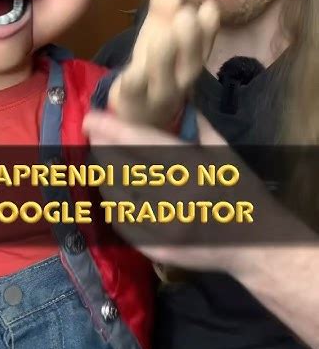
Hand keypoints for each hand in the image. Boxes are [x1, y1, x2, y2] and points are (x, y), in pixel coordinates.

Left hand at [82, 112, 309, 277]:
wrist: (258, 245)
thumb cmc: (243, 193)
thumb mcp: (227, 154)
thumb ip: (202, 126)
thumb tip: (184, 99)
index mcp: (192, 169)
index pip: (142, 143)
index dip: (112, 129)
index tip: (91, 118)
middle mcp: (174, 198)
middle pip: (123, 168)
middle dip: (102, 149)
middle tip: (94, 137)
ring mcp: (164, 227)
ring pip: (117, 197)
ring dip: (104, 176)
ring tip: (101, 162)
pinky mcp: (158, 248)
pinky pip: (123, 225)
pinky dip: (114, 206)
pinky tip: (113, 193)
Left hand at [108, 0, 218, 126]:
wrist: (141, 113)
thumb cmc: (155, 68)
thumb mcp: (159, 34)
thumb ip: (164, 10)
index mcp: (191, 59)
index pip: (205, 44)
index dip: (208, 28)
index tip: (208, 6)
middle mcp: (181, 79)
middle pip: (191, 64)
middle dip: (190, 41)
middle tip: (187, 16)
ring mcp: (158, 94)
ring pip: (164, 81)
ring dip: (164, 60)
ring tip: (162, 38)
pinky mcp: (133, 102)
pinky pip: (135, 95)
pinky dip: (134, 85)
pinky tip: (130, 73)